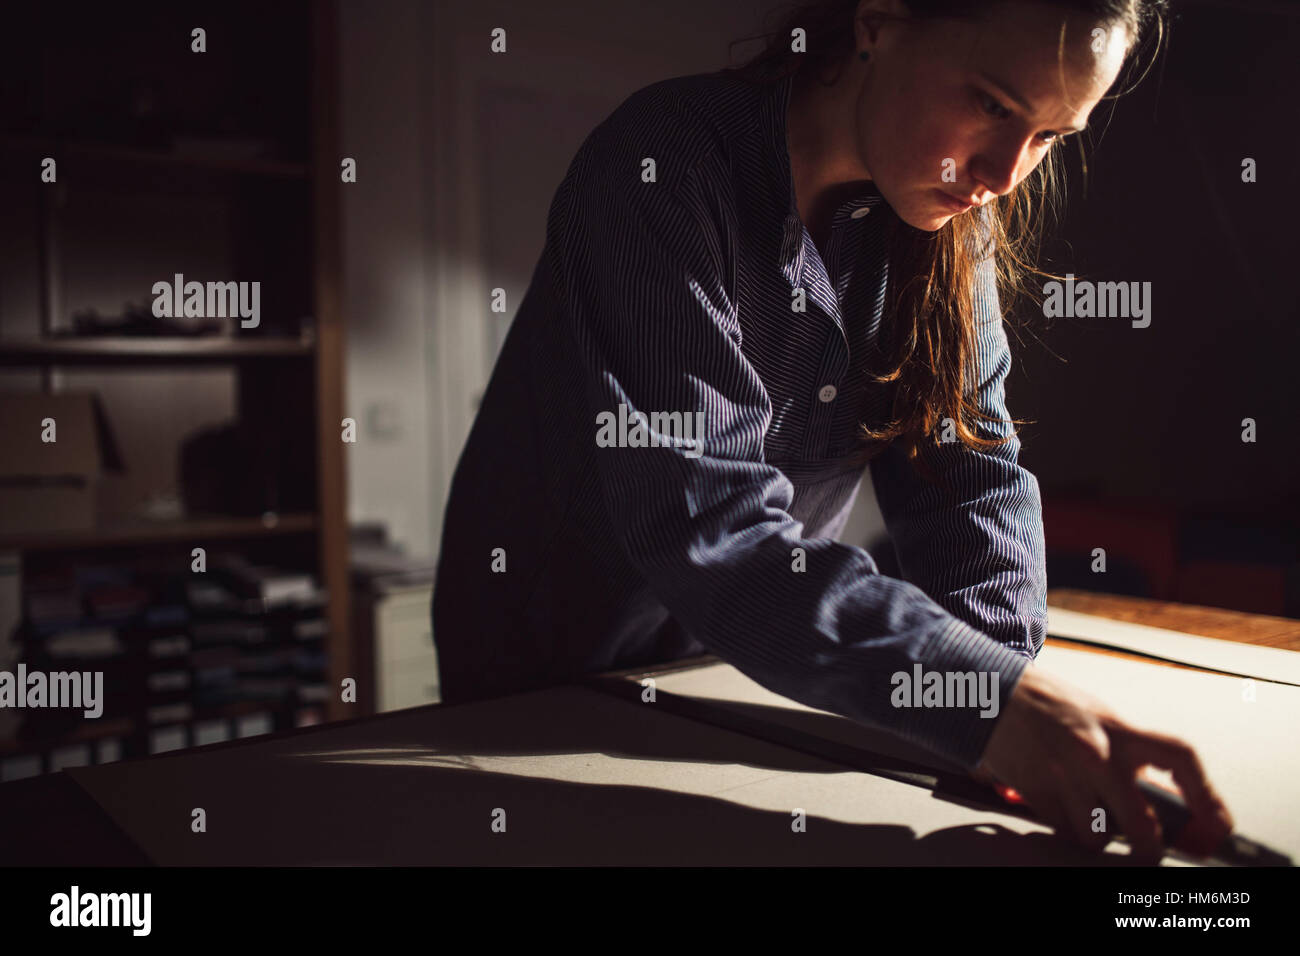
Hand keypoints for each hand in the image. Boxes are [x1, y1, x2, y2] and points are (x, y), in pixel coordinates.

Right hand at [977, 664, 1233, 862]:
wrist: (993, 693)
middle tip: (1152, 850)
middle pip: (1141, 822)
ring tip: (1093, 816)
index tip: (1217, 820)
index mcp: (1117, 729)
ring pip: (1097, 836)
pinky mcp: (1035, 793)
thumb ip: (1129, 751)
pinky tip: (1064, 806)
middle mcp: (1094, 754)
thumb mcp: (1100, 717)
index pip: (1179, 757)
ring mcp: (1063, 777)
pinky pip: (1064, 830)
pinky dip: (1069, 827)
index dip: (1206, 793)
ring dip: (1099, 835)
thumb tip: (1164, 795)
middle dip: (1151, 846)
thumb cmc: (1050, 705)